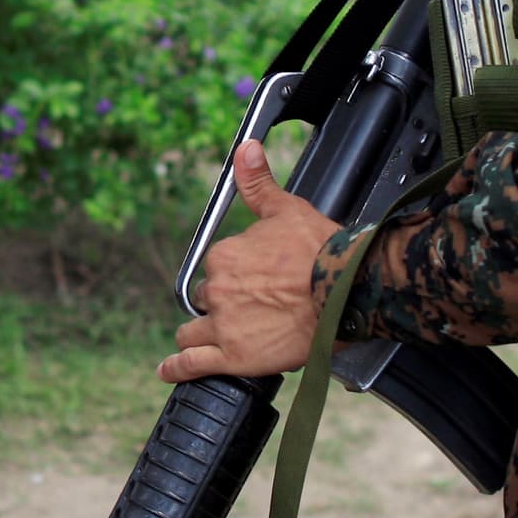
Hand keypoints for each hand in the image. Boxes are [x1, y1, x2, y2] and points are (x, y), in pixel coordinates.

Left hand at [157, 140, 341, 384]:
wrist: (347, 289)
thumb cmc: (322, 250)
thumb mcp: (287, 209)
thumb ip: (258, 184)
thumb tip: (245, 148)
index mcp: (225, 255)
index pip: (217, 268)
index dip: (235, 276)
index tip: (255, 281)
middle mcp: (218, 290)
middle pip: (207, 300)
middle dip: (222, 305)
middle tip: (251, 310)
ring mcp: (224, 326)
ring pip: (192, 332)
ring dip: (198, 334)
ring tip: (208, 340)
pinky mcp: (234, 357)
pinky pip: (192, 364)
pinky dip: (177, 367)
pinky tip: (169, 370)